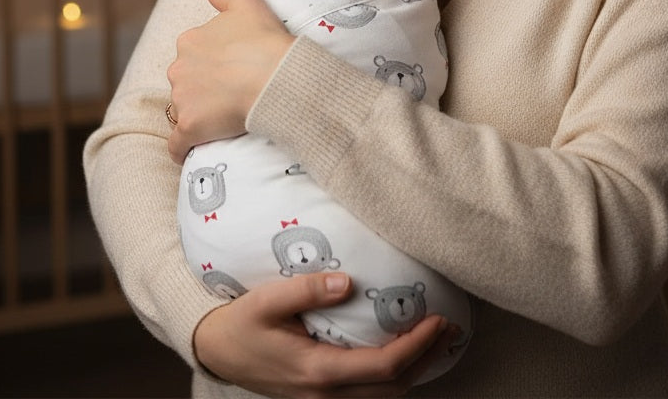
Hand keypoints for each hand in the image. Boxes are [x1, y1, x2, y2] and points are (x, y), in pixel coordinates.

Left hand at [167, 0, 292, 163]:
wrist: (274, 76)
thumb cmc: (265, 39)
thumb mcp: (247, 3)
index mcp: (189, 40)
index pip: (192, 56)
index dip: (210, 64)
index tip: (230, 71)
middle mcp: (178, 68)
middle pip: (184, 82)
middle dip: (200, 89)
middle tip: (230, 96)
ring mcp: (182, 99)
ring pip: (182, 110)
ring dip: (195, 115)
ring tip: (221, 121)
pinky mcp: (189, 127)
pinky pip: (176, 144)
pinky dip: (180, 148)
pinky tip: (188, 152)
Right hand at [192, 272, 454, 397]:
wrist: (217, 353)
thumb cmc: (241, 325)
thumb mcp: (266, 302)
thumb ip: (305, 291)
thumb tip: (346, 281)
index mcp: (318, 372)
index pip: (383, 367)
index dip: (417, 346)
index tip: (438, 320)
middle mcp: (326, 395)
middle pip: (393, 388)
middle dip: (427, 358)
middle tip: (450, 327)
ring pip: (384, 398)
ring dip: (415, 369)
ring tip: (437, 339)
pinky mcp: (323, 397)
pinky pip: (370, 396)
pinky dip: (395, 378)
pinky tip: (405, 355)